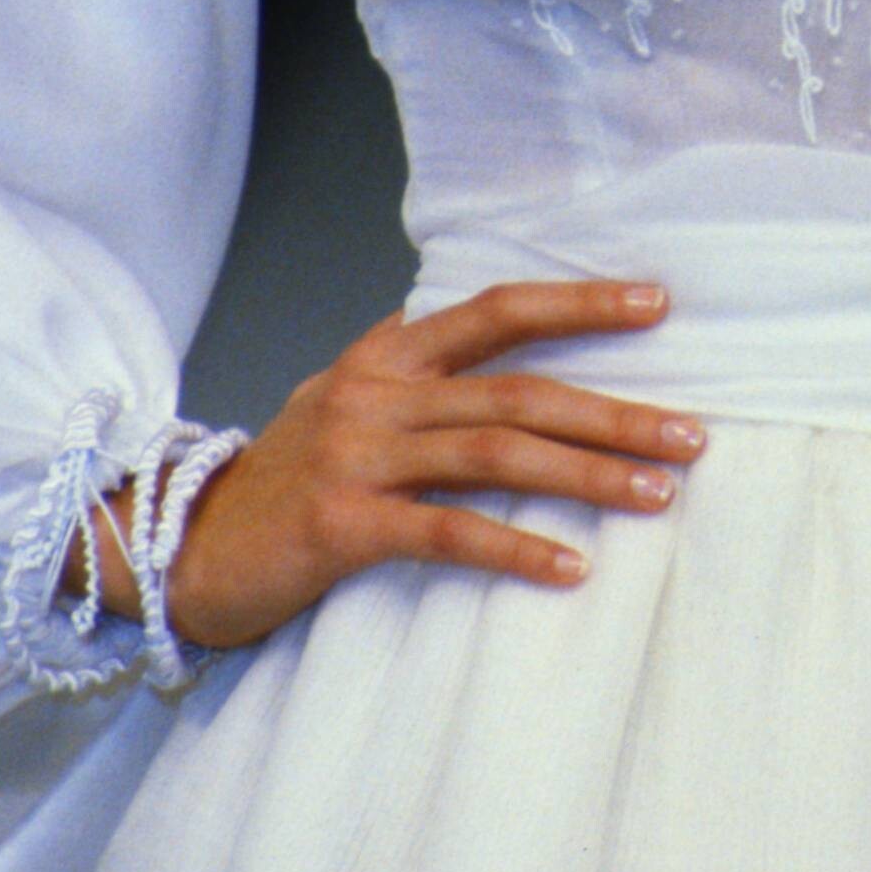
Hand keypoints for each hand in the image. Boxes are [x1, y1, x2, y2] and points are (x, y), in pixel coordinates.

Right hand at [98, 281, 705, 652]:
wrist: (178, 546)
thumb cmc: (282, 482)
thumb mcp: (344, 406)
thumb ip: (418, 380)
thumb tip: (512, 362)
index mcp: (384, 356)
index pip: (496, 311)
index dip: (578, 304)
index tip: (658, 305)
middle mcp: (373, 392)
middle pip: (516, 390)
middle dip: (614, 411)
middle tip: (692, 435)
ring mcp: (355, 455)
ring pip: (495, 453)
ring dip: (587, 474)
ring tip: (658, 495)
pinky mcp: (340, 524)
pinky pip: (447, 532)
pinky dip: (516, 548)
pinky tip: (572, 567)